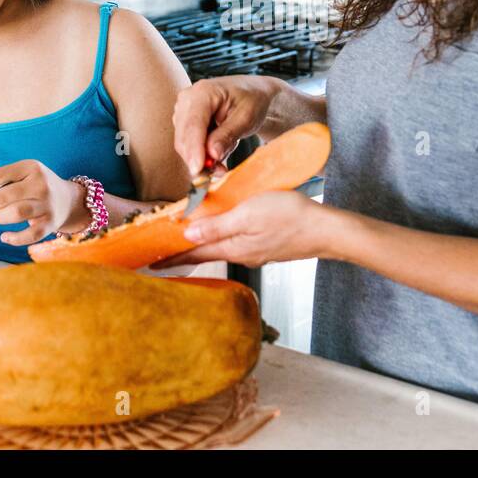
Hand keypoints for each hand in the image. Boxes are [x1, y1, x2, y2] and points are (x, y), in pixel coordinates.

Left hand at [0, 160, 85, 246]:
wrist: (68, 200)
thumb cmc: (36, 187)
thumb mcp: (21, 176)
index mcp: (31, 168)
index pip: (0, 174)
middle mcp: (41, 184)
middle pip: (6, 196)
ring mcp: (47, 205)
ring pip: (16, 213)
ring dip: (0, 218)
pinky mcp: (50, 224)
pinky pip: (29, 235)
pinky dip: (13, 239)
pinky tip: (5, 236)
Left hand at [149, 191, 327, 267]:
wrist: (326, 230)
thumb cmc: (289, 217)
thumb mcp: (247, 214)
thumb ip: (216, 226)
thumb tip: (187, 235)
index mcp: (233, 247)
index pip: (194, 253)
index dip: (171, 256)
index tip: (151, 263)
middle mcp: (242, 254)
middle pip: (207, 252)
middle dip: (185, 253)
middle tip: (164, 254)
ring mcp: (257, 253)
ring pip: (223, 248)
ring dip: (205, 245)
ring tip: (190, 241)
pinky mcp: (270, 247)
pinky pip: (239, 244)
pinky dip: (225, 239)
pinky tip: (226, 231)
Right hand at [172, 75, 280, 175]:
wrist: (252, 93)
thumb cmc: (252, 100)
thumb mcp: (247, 117)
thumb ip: (228, 135)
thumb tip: (212, 154)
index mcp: (203, 92)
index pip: (193, 124)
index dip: (194, 149)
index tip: (198, 169)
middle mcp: (187, 100)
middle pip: (184, 138)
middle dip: (199, 159)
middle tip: (221, 173)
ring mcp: (183, 112)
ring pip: (185, 145)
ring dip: (202, 160)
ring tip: (223, 165)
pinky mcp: (184, 124)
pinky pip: (189, 146)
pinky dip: (203, 156)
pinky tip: (218, 156)